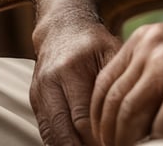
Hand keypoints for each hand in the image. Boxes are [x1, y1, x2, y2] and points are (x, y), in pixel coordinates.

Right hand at [30, 14, 121, 145]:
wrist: (63, 27)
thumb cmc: (93, 42)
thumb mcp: (111, 51)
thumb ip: (117, 79)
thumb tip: (128, 114)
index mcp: (73, 69)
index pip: (83, 117)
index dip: (99, 137)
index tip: (117, 141)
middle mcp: (51, 83)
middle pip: (65, 131)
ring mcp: (39, 93)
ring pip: (52, 135)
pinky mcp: (34, 101)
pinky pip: (45, 131)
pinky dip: (61, 143)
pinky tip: (78, 145)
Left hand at [89, 15, 162, 145]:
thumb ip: (153, 64)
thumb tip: (128, 105)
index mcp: (148, 36)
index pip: (104, 81)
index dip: (99, 114)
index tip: (104, 134)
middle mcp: (153, 48)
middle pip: (111, 101)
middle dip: (108, 134)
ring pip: (128, 117)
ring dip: (128, 141)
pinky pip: (160, 127)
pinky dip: (162, 138)